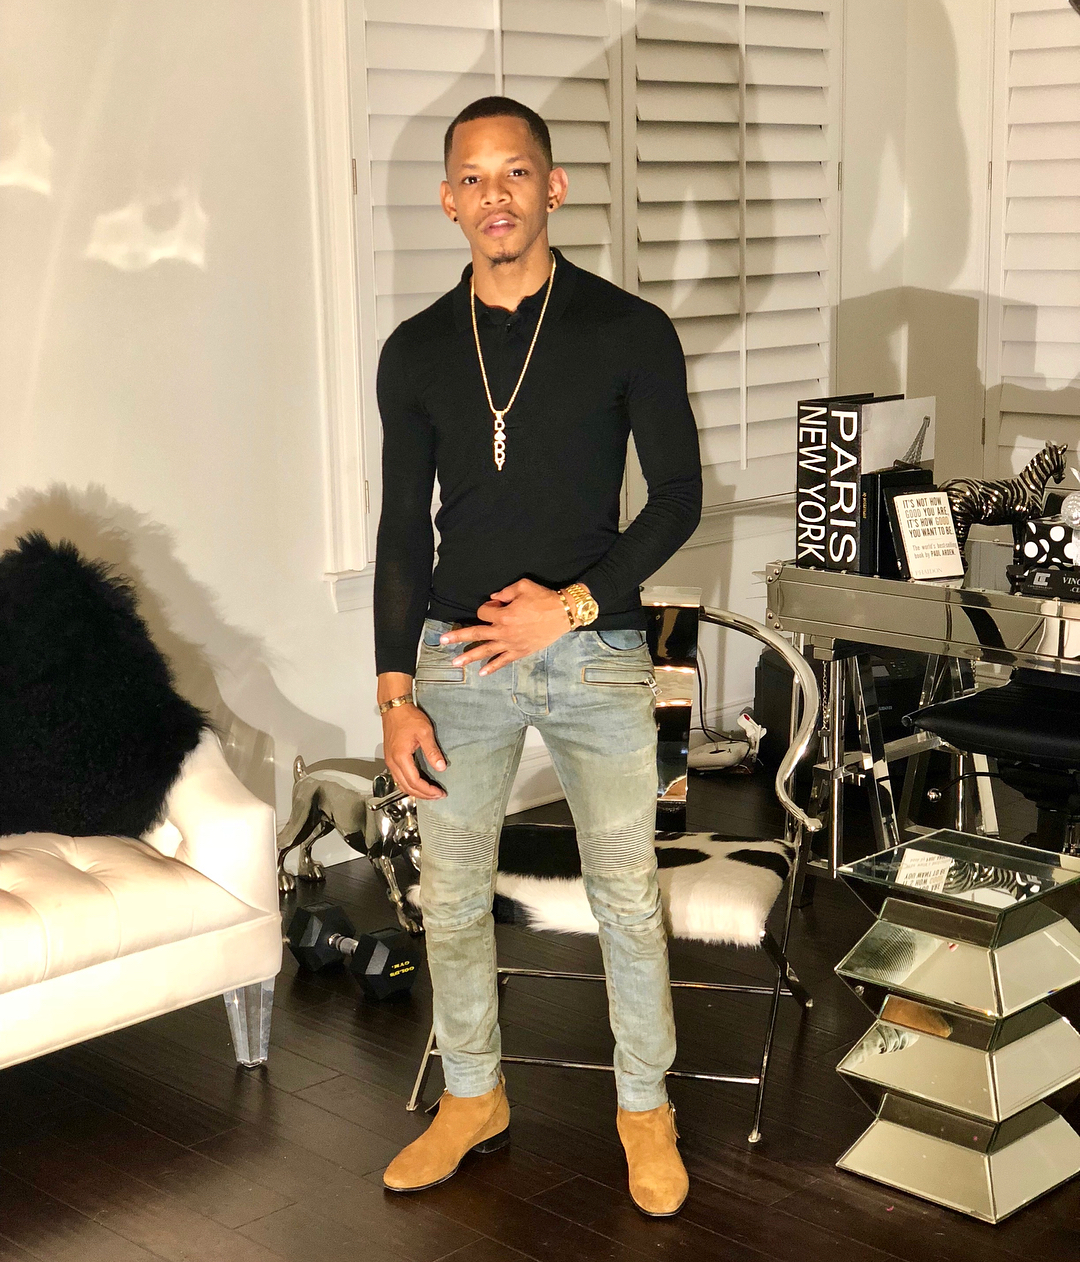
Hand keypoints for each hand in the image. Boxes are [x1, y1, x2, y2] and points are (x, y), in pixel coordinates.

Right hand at [381, 703, 446, 800]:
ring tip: (429, 793)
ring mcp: (390, 761)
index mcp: (400, 757)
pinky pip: (398, 777)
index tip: (439, 793)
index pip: (414, 782)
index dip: (428, 791)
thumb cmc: (408, 717)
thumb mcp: (424, 733)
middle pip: (407, 787)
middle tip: (437, 796)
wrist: (395, 708)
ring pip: (401, 784)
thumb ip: (432, 751)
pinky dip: (408, 785)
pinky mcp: (390, 758)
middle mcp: (392, 762)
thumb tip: (441, 767)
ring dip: (415, 791)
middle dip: (423, 795)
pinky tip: (418, 784)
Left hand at [441, 578, 573, 673]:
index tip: (496, 604)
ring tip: (455, 663)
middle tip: (442, 641)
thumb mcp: (523, 586)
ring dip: (469, 656)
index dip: (487, 607)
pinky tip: (482, 672)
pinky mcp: (520, 651)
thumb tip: (493, 598)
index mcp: (504, 615)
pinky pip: (503, 661)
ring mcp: (511, 644)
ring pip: (486, 650)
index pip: (483, 612)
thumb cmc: (544, 598)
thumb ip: (505, 591)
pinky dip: (493, 667)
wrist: (564, 613)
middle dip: (458, 636)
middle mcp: (504, 631)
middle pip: (476, 634)